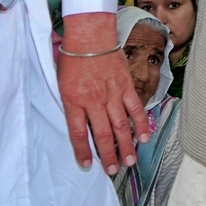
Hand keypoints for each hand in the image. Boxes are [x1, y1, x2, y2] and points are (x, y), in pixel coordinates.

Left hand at [57, 11, 149, 174]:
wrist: (90, 35)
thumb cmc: (72, 59)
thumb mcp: (61, 84)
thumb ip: (69, 104)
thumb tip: (76, 125)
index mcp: (74, 101)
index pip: (78, 133)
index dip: (82, 151)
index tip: (87, 166)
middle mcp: (94, 100)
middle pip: (102, 133)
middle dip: (108, 155)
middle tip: (112, 170)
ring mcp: (112, 94)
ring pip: (121, 125)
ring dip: (126, 145)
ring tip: (129, 161)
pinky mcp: (125, 86)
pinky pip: (135, 108)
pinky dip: (141, 124)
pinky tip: (145, 137)